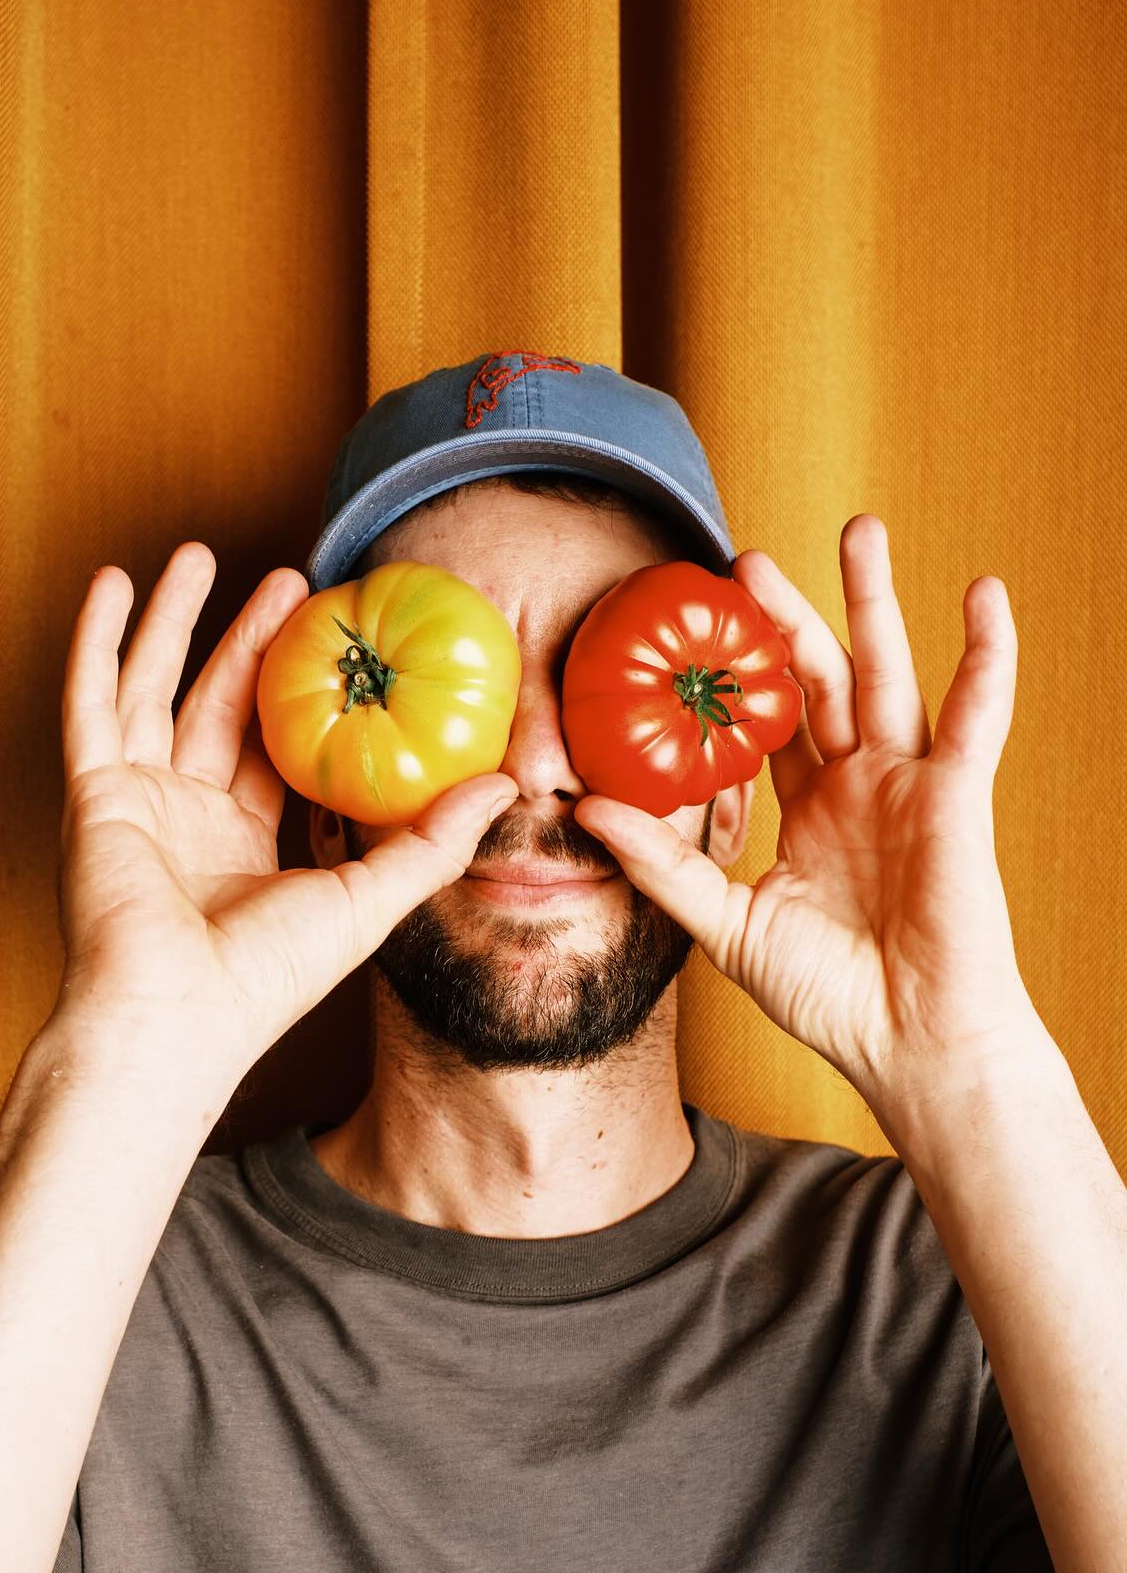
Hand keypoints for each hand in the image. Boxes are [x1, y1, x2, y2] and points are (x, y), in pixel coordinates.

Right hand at [51, 546, 516, 1075]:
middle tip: (293, 582)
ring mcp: (136, 802)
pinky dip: (95, 642)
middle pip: (222, 705)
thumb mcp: (368, 901)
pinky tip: (112, 582)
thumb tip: (507, 786)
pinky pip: (90, 702)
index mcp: (246, 844)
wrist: (175, 1016)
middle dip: (252, 639)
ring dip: (175, 621)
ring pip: (155, 688)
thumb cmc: (265, 980)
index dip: (306, 693)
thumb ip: (432, 842)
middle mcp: (188, 817)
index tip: (340, 637)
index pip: (278, 749)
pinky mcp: (94, 794)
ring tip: (202, 554)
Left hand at [573, 515, 1036, 1103]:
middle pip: (818, 679)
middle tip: (745, 559)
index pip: (763, 723)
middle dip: (787, 615)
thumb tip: (587, 810)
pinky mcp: (956, 796)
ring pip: (888, 672)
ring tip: (859, 528)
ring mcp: (909, 784)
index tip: (688, 623)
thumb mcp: (724, 924)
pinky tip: (982, 593)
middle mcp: (857, 784)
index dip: (730, 675)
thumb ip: (662, 864)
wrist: (906, 1044)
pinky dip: (986, 655)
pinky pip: (975, 714)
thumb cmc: (828, 996)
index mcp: (807, 809)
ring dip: (874, 601)